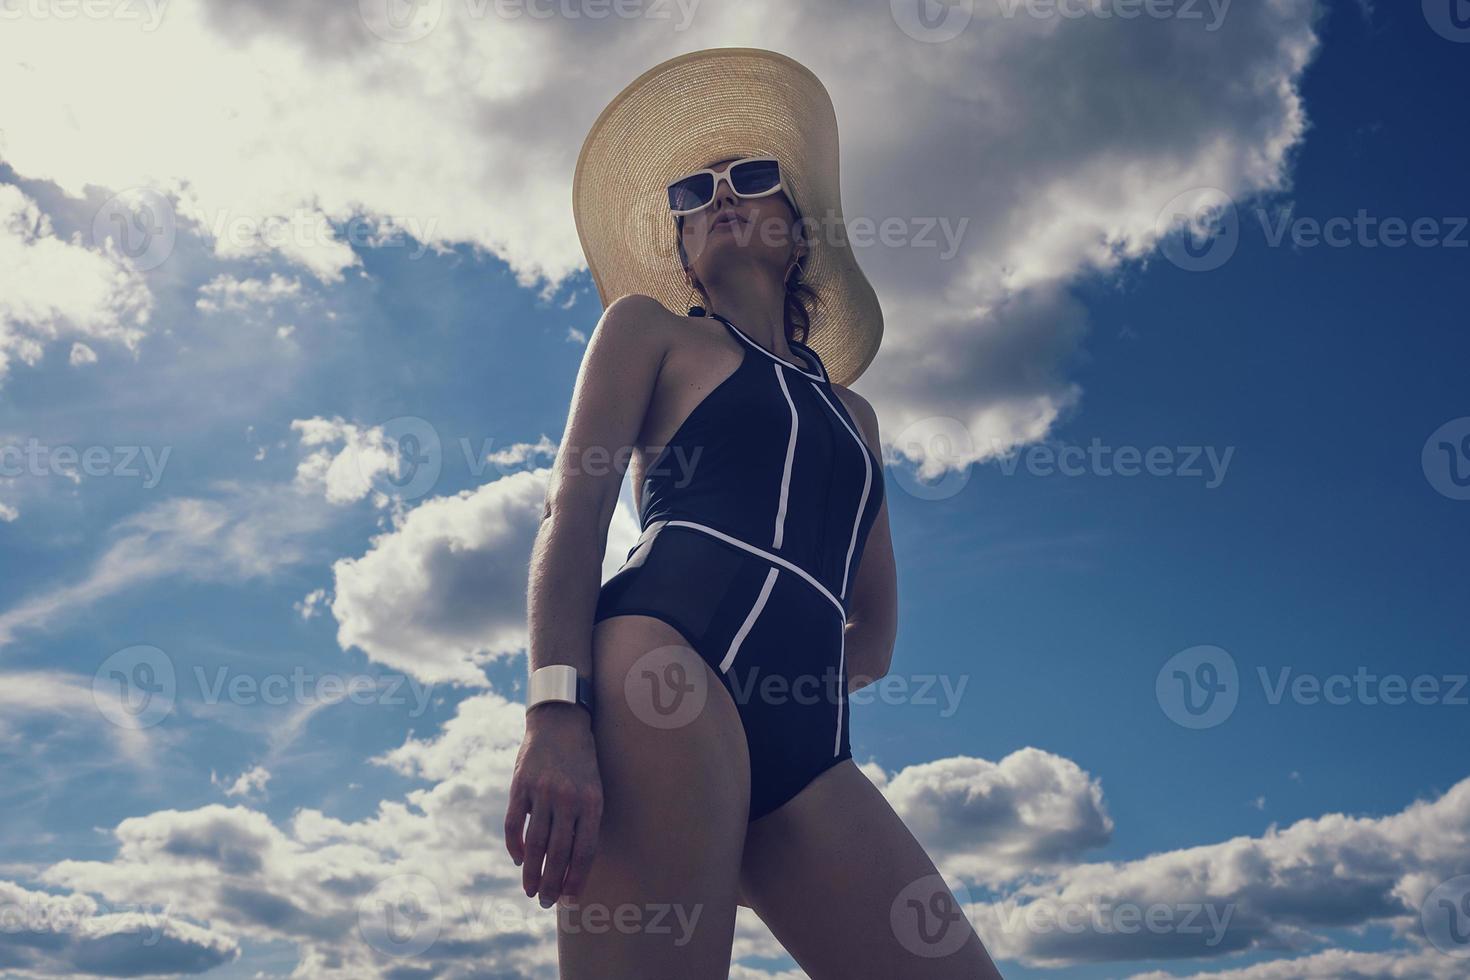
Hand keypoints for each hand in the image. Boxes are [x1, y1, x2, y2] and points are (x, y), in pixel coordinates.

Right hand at [503, 703, 602, 908]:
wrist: (559, 723)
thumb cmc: (581, 763)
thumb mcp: (593, 789)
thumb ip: (585, 822)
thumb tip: (574, 865)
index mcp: (592, 803)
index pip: (584, 852)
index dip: (576, 880)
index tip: (570, 900)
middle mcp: (568, 799)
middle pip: (559, 853)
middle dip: (552, 883)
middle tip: (546, 902)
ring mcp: (542, 793)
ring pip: (535, 844)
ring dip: (531, 873)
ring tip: (530, 891)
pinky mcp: (520, 786)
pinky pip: (515, 825)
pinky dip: (514, 846)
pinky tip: (517, 860)